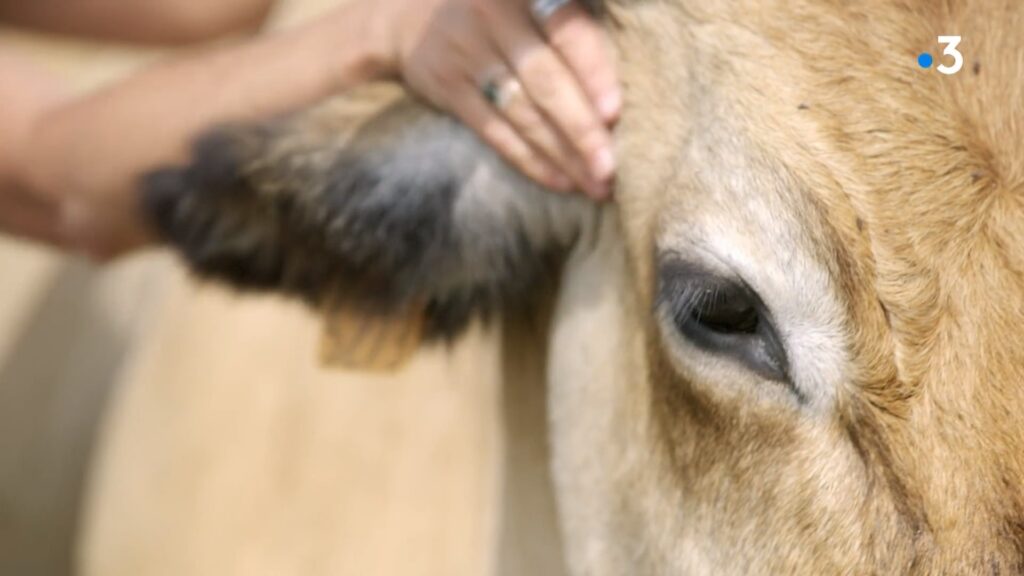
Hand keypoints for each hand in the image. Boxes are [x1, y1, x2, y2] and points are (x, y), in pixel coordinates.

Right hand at [371, 0, 619, 198]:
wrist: (408, 16)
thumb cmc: (500, 13)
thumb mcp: (530, 5)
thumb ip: (573, 34)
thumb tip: (620, 99)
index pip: (567, 31)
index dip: (593, 71)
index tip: (615, 112)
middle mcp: (494, 16)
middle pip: (546, 80)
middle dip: (582, 129)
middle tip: (610, 167)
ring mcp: (467, 53)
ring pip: (522, 112)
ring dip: (562, 153)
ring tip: (594, 183)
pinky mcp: (447, 87)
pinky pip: (494, 131)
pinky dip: (529, 159)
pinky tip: (559, 180)